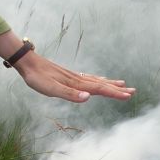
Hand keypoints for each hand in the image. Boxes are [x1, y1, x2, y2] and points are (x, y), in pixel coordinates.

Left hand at [13, 49, 133, 103]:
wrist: (27, 62)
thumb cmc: (37, 77)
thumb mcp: (50, 89)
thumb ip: (69, 94)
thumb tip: (88, 98)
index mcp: (76, 83)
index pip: (99, 89)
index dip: (114, 93)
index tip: (128, 96)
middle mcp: (78, 79)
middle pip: (102, 84)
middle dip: (117, 89)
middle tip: (133, 91)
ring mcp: (74, 77)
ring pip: (97, 81)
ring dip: (110, 84)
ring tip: (123, 84)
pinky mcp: (69, 76)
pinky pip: (89, 78)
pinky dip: (98, 80)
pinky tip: (99, 80)